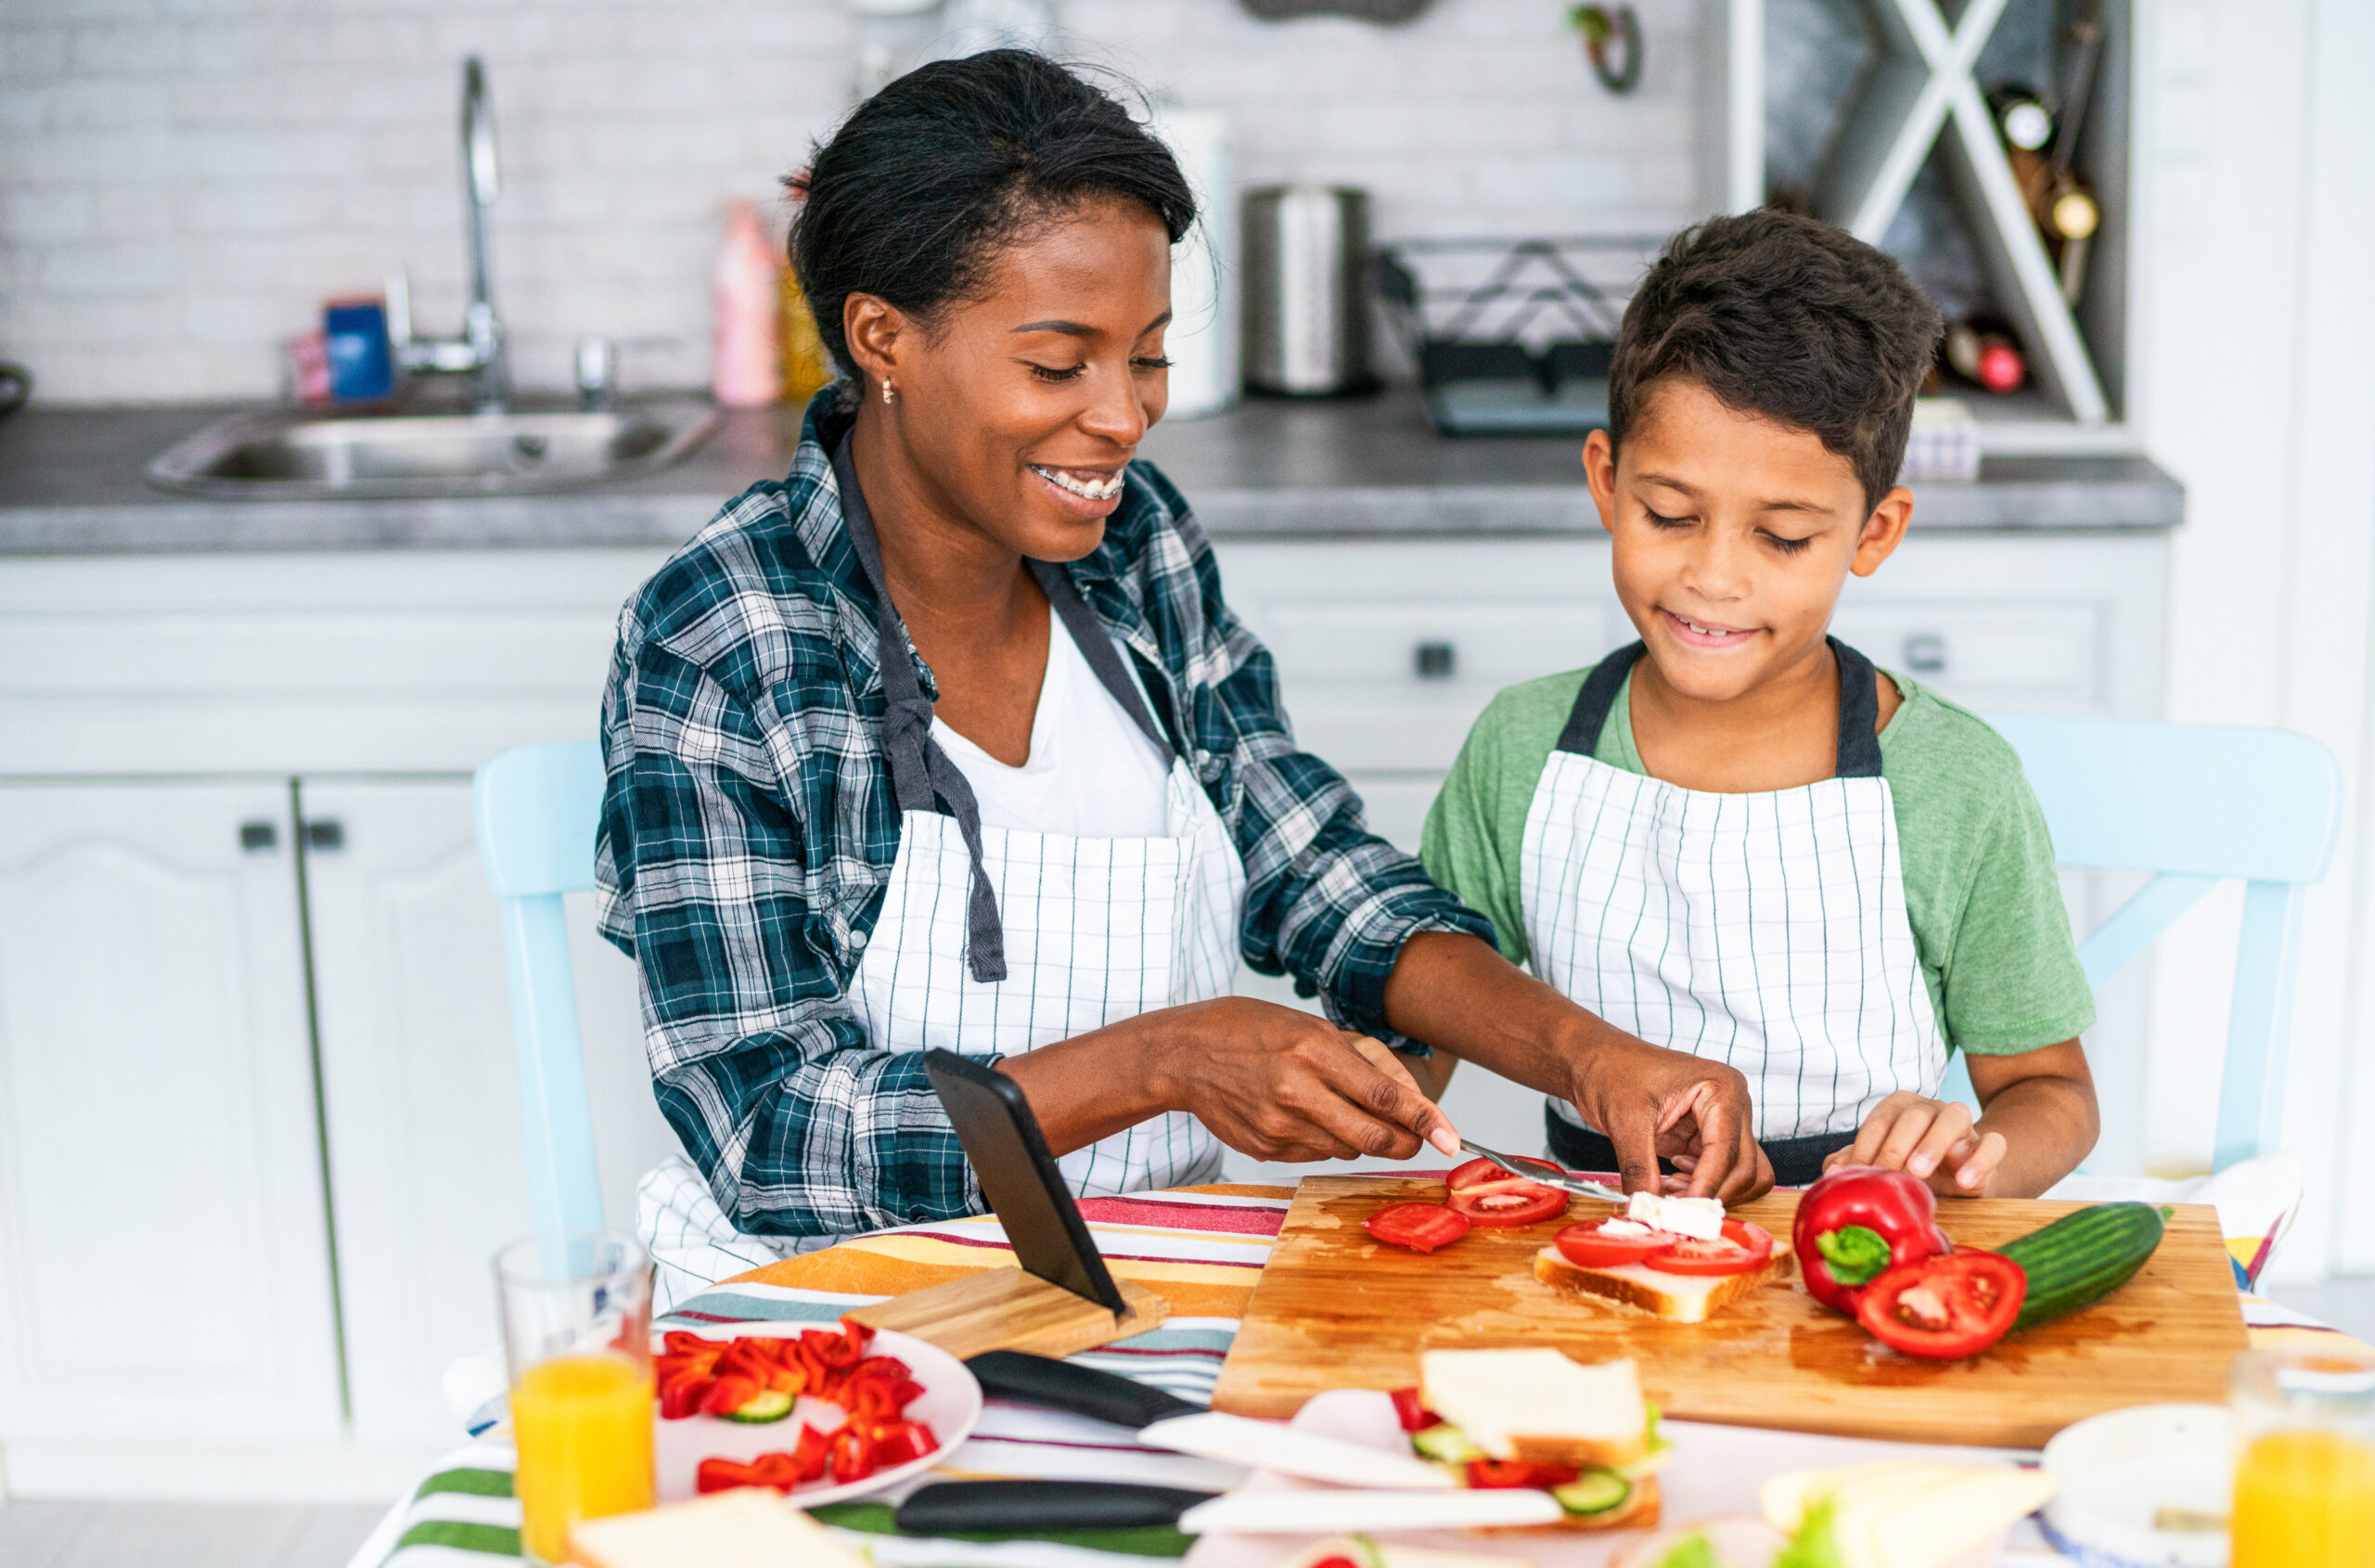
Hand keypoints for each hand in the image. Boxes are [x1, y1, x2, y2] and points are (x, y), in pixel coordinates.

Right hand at [1139, 997, 1462, 1162]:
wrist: (1182, 1055)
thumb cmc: (1250, 1030)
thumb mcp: (1310, 1026)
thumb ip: (1362, 1060)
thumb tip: (1409, 1098)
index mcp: (1313, 1051)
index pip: (1384, 1097)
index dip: (1425, 1121)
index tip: (1451, 1139)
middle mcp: (1297, 1092)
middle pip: (1373, 1138)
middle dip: (1405, 1143)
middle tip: (1417, 1139)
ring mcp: (1278, 1126)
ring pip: (1347, 1150)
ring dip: (1360, 1138)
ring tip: (1335, 1106)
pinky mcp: (1264, 1148)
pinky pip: (1315, 1155)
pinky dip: (1323, 1141)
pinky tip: (1301, 1116)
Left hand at [1565, 1033, 1771, 1202]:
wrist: (1596, 1061)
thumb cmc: (1612, 1071)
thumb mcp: (1624, 1119)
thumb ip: (1638, 1166)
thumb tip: (1645, 1206)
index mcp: (1721, 1088)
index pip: (1726, 1150)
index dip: (1706, 1185)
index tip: (1681, 1210)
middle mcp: (1733, 1105)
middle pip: (1744, 1168)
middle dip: (1711, 1192)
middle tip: (1672, 1206)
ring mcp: (1724, 1123)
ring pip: (1743, 1174)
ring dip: (1713, 1192)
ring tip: (1672, 1188)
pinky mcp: (1708, 1138)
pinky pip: (1723, 1173)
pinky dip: (1704, 1186)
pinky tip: (1673, 1181)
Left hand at [1824, 1091, 2005, 1196]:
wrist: (1959, 1179)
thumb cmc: (1912, 1168)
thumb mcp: (1882, 1166)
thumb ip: (1855, 1163)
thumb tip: (1833, 1172)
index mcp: (1900, 1107)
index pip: (1879, 1120)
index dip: (1866, 1146)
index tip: (1859, 1173)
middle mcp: (1932, 1108)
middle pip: (1914, 1115)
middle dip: (1896, 1146)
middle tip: (1888, 1174)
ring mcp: (1963, 1125)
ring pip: (1954, 1117)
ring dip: (1934, 1142)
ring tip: (1919, 1172)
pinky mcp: (1988, 1146)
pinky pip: (1993, 1144)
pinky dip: (1980, 1160)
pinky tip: (1965, 1182)